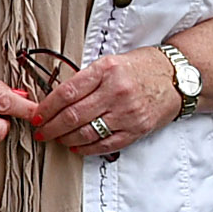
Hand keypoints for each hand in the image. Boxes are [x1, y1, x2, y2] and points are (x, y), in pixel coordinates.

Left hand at [31, 44, 186, 158]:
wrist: (176, 77)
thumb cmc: (140, 68)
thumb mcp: (110, 63)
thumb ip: (86, 79)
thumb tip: (55, 99)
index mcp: (106, 70)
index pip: (66, 92)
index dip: (46, 107)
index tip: (36, 115)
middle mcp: (116, 92)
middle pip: (73, 115)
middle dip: (51, 127)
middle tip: (41, 131)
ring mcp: (127, 113)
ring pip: (86, 133)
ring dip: (65, 139)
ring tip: (56, 138)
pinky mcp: (137, 129)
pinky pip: (105, 144)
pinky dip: (86, 149)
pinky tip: (76, 147)